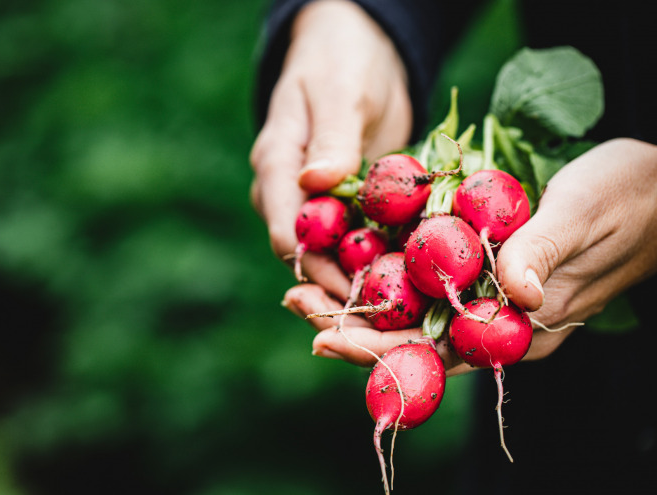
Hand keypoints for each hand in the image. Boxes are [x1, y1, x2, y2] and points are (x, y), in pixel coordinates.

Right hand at [250, 0, 412, 297]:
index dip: (317, 268)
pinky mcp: (346, 206)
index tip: (355, 292)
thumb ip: (331, 138)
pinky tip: (412, 280)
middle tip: (383, 320)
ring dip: (363, 284)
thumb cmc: (343, 62)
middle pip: (307, 257)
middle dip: (340, 291)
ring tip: (402, 311)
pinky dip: (381, 261)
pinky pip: (359, 242)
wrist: (356, 53)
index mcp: (277, 168)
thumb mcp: (340, 92)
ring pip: (333, 257)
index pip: (287, 232)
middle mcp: (289, 195)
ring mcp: (317, 204)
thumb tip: (315, 182)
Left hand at [285, 138, 656, 375]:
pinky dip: (385, 273)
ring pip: (413, 309)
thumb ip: (544, 253)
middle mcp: (498, 320)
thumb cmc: (628, 196)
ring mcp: (489, 294)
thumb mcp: (585, 213)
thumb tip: (512, 296)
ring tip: (301, 290)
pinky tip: (349, 262)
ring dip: (358, 301)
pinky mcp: (485, 265)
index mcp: (521, 326)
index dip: (378, 349)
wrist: (655, 184)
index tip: (324, 338)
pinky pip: (428, 278)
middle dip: (350, 326)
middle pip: (412, 335)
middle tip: (293, 305)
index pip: (438, 350)